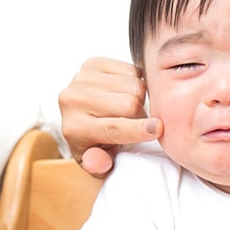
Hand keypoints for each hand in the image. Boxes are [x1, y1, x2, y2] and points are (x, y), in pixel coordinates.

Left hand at [58, 57, 160, 174]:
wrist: (78, 117)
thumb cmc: (95, 144)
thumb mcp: (98, 164)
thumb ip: (100, 165)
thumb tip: (97, 162)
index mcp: (74, 128)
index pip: (112, 128)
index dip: (138, 129)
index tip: (158, 128)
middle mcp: (72, 100)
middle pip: (129, 104)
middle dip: (141, 115)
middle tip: (135, 123)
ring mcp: (80, 78)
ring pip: (133, 85)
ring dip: (139, 98)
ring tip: (128, 109)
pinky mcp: (91, 64)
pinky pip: (131, 70)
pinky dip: (135, 82)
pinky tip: (124, 93)